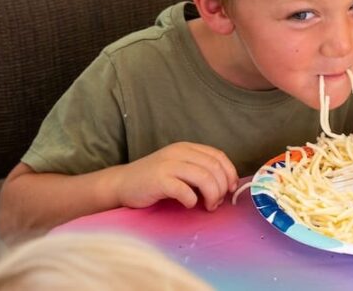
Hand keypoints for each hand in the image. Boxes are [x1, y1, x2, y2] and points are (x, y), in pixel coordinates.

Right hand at [113, 142, 238, 210]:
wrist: (121, 184)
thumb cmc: (154, 180)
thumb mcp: (179, 168)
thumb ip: (199, 171)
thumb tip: (225, 187)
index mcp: (187, 148)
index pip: (218, 156)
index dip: (230, 173)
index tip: (231, 189)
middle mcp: (179, 152)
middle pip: (214, 167)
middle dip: (221, 187)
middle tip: (216, 202)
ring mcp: (168, 164)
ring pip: (204, 177)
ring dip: (212, 195)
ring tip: (208, 206)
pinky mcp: (158, 180)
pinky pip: (184, 190)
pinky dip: (192, 200)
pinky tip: (188, 204)